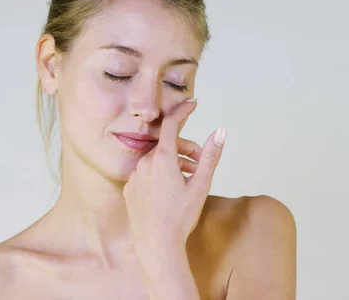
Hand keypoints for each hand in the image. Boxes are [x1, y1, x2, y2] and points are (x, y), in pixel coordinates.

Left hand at [123, 99, 226, 250]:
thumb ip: (210, 156)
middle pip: (167, 146)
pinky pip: (146, 174)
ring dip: (174, 164)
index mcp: (162, 159)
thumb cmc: (180, 217)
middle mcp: (145, 163)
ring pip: (156, 161)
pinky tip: (169, 191)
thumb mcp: (201, 186)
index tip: (192, 104)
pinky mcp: (129, 188)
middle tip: (201, 163)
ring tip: (189, 179)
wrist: (156, 245)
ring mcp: (135, 176)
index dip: (182, 111)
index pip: (171, 124)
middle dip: (186, 150)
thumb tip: (220, 131)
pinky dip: (159, 176)